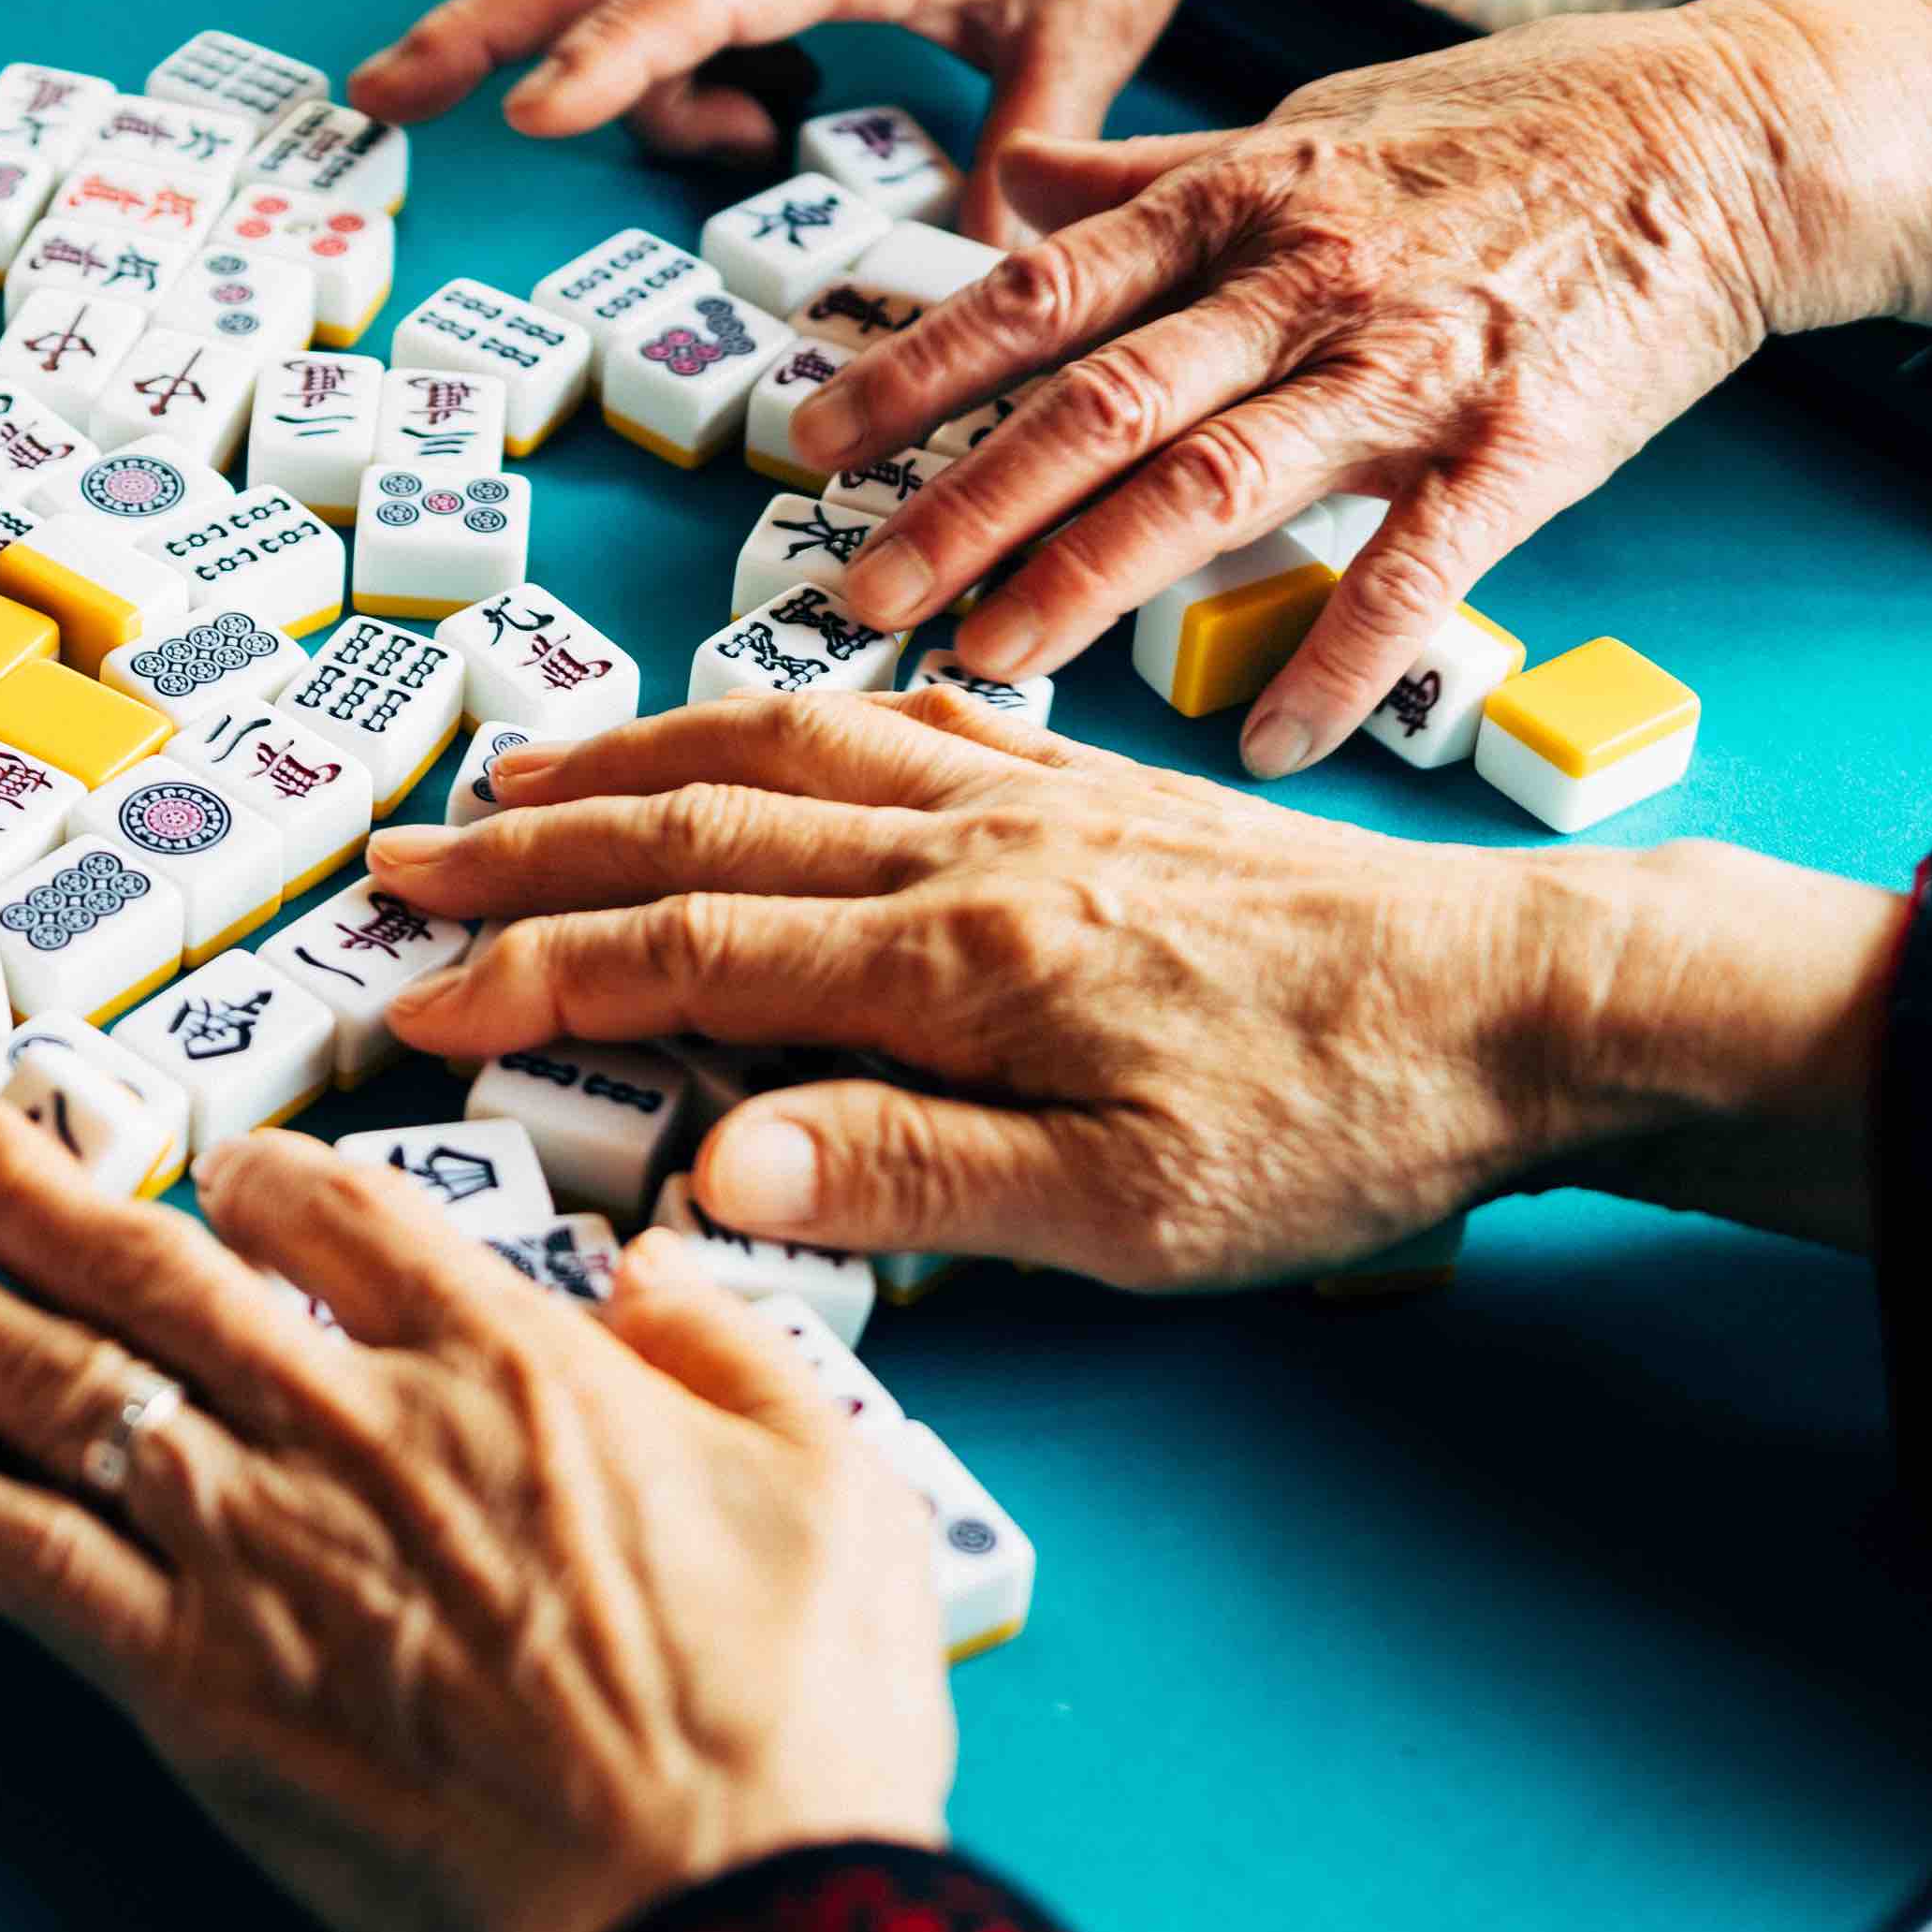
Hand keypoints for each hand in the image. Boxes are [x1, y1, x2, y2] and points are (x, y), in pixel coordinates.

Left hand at [0, 1096, 951, 1931]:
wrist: (722, 1921)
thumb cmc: (796, 1725)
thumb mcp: (837, 1486)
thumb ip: (732, 1350)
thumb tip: (659, 1272)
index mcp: (509, 1362)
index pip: (338, 1211)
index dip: (255, 1173)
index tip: (213, 1165)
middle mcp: (359, 1426)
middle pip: (158, 1268)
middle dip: (34, 1191)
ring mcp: (264, 1552)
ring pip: (65, 1390)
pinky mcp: (201, 1685)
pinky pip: (23, 1561)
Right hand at [347, 0, 1226, 207]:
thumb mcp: (1096, 29)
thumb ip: (1025, 158)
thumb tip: (985, 294)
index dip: (625, 54)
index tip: (538, 116)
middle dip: (479, 23)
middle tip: (380, 96)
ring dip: (594, 68)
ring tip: (711, 138)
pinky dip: (659, 58)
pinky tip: (747, 111)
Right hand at [367, 694, 1902, 1275]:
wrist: (1533, 1002)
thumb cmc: (1345, 1129)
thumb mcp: (1132, 1213)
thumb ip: (913, 1181)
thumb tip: (713, 1173)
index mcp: (956, 963)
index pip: (683, 957)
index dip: (532, 977)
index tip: (412, 1001)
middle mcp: (969, 851)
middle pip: (696, 829)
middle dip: (530, 847)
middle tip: (399, 859)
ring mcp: (1030, 802)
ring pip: (782, 750)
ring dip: (632, 760)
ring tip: (527, 773)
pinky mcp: (1095, 790)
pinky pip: (908, 722)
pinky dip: (802, 719)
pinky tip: (777, 726)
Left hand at [797, 0, 1931, 768]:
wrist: (1724, 133)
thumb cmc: (1502, 131)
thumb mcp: (1308, 123)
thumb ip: (1150, 173)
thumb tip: (1007, 182)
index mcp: (1237, 199)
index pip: (1039, 289)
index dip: (915, 363)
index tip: (806, 436)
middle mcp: (1302, 279)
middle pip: (1097, 398)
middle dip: (961, 500)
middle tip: (851, 592)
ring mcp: (1410, 365)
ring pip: (1220, 480)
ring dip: (1091, 581)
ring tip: (986, 668)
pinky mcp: (1524, 444)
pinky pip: (1416, 566)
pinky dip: (1340, 656)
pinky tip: (1264, 740)